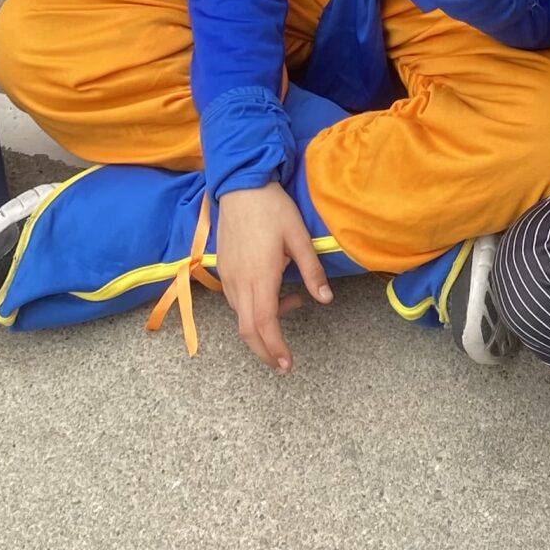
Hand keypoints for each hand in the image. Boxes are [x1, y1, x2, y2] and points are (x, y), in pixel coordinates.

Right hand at [213, 182, 331, 371]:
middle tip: (283, 363)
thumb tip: (325, 299)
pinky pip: (237, 300)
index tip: (287, 364)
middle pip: (247, 329)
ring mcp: (228, 275)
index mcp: (260, 276)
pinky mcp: (224, 268)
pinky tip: (274, 290)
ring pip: (241, 315)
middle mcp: (239, 281)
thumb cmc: (272, 208)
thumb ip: (312, 270)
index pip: (264, 324)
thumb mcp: (299, 236)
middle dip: (265, 351)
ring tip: (291, 301)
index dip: (275, 348)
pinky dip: (254, 307)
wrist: (240, 185)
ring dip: (263, 324)